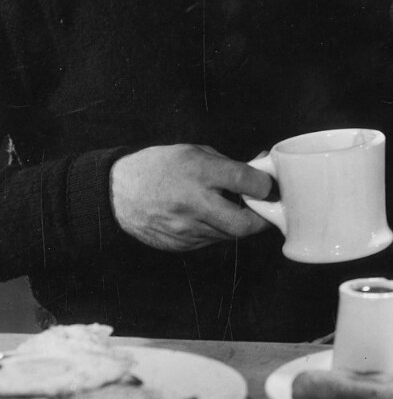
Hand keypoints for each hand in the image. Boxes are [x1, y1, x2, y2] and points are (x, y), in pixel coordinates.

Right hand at [110, 144, 273, 251]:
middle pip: (245, 224)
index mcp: (199, 173)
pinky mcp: (181, 245)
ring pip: (230, 235)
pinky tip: (211, 218)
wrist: (116, 193)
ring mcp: (186, 229)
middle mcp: (194, 204)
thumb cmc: (158, 168)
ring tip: (234, 208)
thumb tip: (261, 168)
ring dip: (239, 224)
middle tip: (265, 209)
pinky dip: (219, 230)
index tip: (269, 185)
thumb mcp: (194, 152)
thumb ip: (229, 164)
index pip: (248, 182)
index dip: (266, 185)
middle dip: (262, 218)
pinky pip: (212, 241)